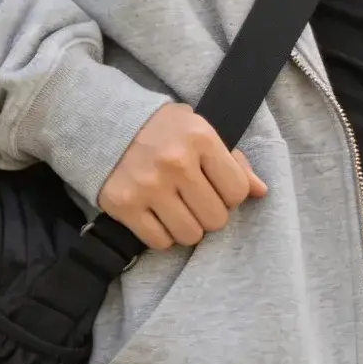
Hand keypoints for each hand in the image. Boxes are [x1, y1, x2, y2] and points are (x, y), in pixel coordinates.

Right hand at [97, 102, 267, 250]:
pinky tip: (156, 215)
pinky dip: (161, 234)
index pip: (237, 192)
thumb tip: (261, 191)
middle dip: (208, 214)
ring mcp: (148, 185)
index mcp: (201, 138)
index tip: (214, 187)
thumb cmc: (160, 129)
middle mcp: (176, 162)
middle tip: (193, 200)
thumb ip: (232, 160)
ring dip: (186, 227)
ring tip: (175, 209)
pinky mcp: (124, 204)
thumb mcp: (199, 130)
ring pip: (189, 235)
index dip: (229, 195)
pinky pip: (159, 242)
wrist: (102, 121)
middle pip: (215, 219)